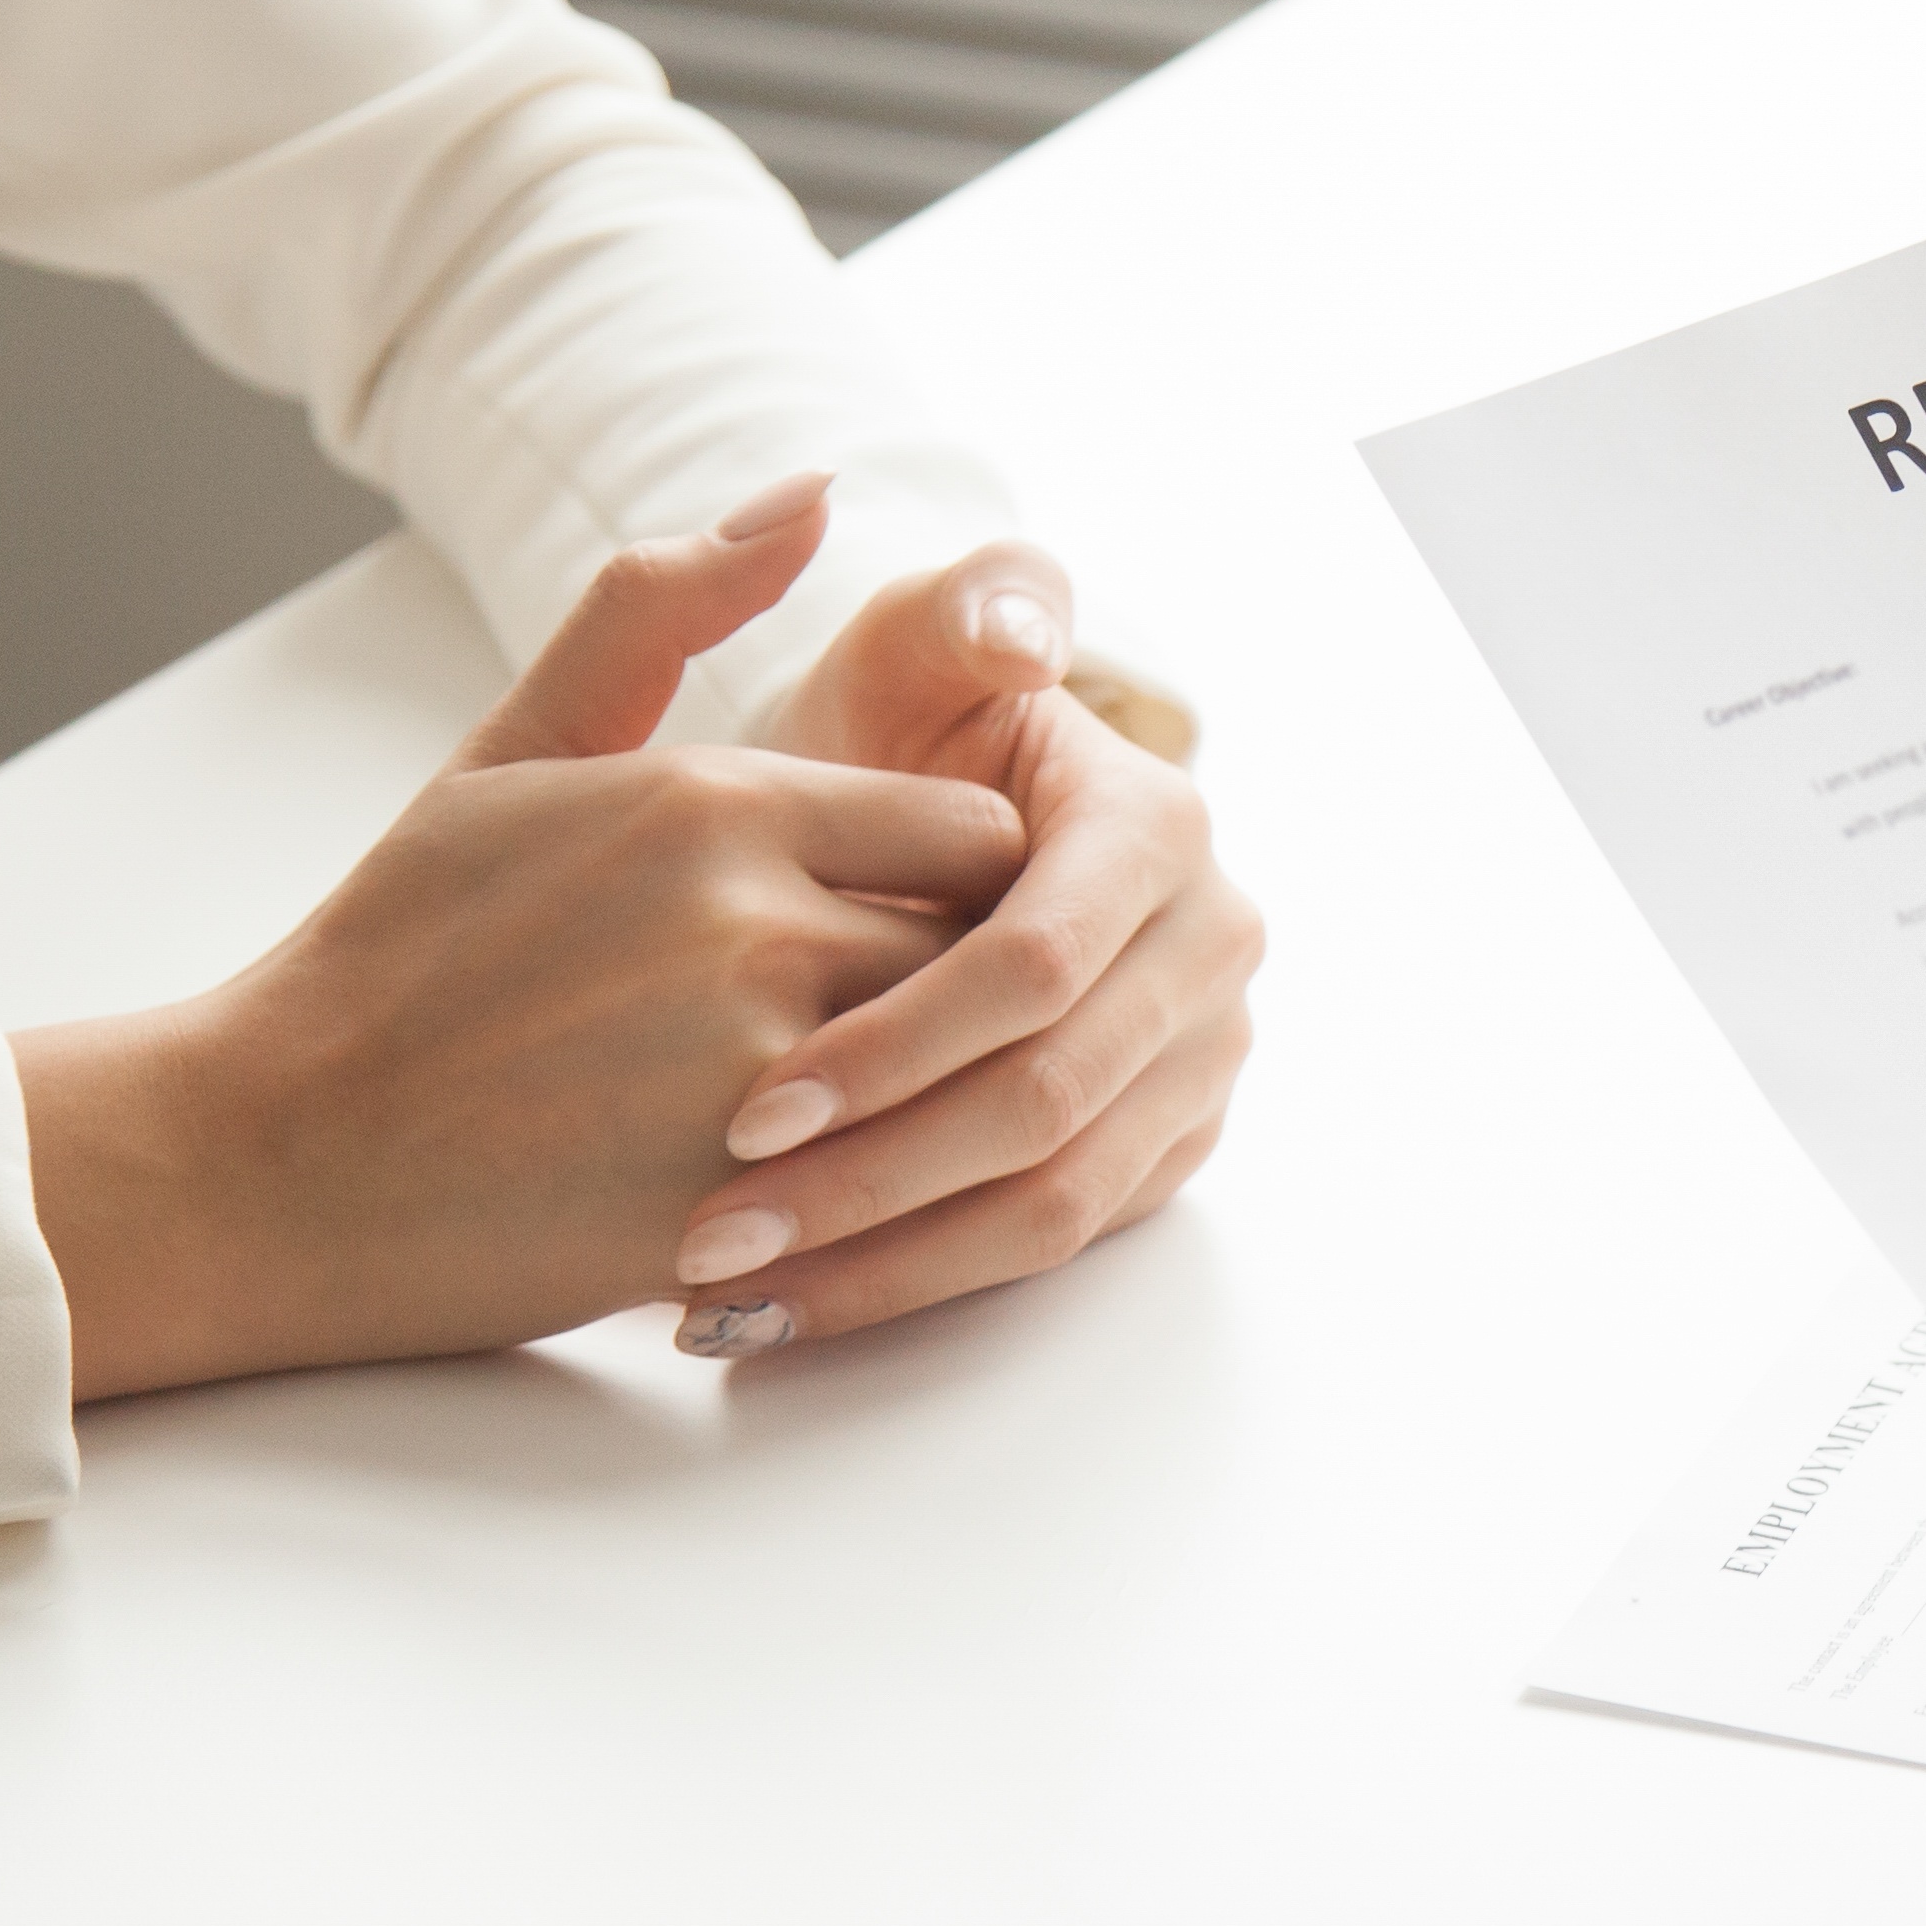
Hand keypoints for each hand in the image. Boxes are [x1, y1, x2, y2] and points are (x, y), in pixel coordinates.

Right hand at [17, 480, 1029, 1399]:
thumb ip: (658, 611)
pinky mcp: (740, 1208)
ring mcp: (755, 1074)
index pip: (979, 830)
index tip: (905, 919)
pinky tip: (809, 1190)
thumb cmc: (403, 948)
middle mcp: (757, 925)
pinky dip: (874, 1188)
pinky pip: (891, 1186)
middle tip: (895, 1020)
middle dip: (958, 985)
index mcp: (721, 803)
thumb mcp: (517, 751)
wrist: (276, 1157)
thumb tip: (809, 490)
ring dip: (928, 1088)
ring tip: (861, 1105)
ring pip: (951, 1072)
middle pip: (986, 952)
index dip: (958, 885)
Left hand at [670, 529, 1267, 1357]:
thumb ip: (955, 614)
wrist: (916, 846)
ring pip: (1053, 1199)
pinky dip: (916, 1284)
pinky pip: (1053, 1243)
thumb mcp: (904, 657)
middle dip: (872, 1178)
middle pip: (1045, 1103)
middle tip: (715, 1233)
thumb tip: (1024, 634)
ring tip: (727, 1297)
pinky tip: (786, 1312)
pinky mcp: (1164, 1145)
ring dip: (886, 1261)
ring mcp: (1200, 1056)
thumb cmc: (884, 745)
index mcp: (1157, 827)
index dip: (896, 1045)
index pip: (1034, 968)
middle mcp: (1210, 947)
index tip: (746, 1106)